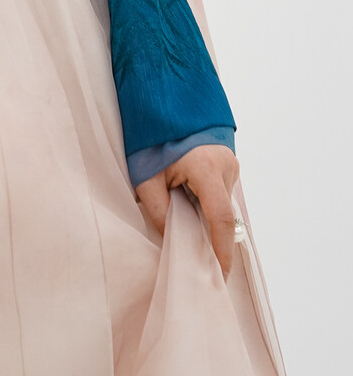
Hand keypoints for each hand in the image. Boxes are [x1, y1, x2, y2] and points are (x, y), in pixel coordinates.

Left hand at [134, 143, 240, 280]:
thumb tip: (172, 242)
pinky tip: (190, 206)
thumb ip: (159, 212)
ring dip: (208, 218)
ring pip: (222, 203)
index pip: (219, 218)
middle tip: (198, 260)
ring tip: (187, 228)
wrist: (162, 101)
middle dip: (212, 238)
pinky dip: (208, 204)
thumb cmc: (151, 138)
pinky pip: (221, 192)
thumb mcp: (146, 177)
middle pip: (222, 214)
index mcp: (207, 168)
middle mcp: (225, 165)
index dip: (221, 250)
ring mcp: (230, 162)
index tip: (219, 275)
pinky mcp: (227, 162)